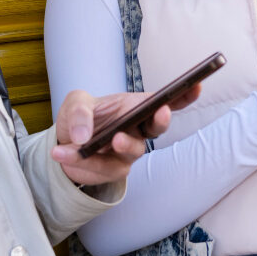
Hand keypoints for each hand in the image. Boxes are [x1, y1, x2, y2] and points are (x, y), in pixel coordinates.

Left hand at [50, 85, 200, 185]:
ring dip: (111, 148)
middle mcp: (139, 130)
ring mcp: (128, 153)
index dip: (185, 94)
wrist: (64, 144)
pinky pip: (101, 169)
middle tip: (160, 113)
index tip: (197, 84)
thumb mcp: (76, 102)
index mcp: (137, 107)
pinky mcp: (112, 171)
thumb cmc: (81, 117)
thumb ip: (79, 111)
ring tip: (83, 144)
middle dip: (161, 121)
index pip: (167, 100)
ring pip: (129, 153)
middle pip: (157, 128)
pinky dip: (79, 161)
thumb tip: (84, 136)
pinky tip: (60, 153)